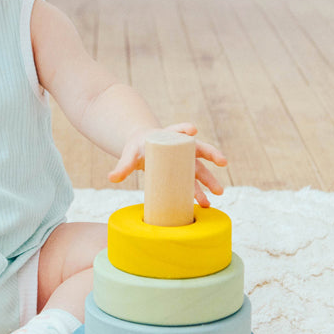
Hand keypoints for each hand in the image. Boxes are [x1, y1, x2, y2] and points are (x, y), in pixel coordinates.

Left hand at [107, 122, 227, 206]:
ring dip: (209, 182)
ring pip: (200, 170)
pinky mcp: (183, 175)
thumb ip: (123, 165)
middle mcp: (182, 148)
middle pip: (199, 149)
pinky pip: (194, 183)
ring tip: (216, 195)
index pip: (178, 129)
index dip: (185, 129)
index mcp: (169, 136)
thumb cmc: (137, 148)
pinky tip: (204, 205)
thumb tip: (111, 179)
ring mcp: (185, 162)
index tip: (192, 130)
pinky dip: (199, 193)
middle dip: (212, 155)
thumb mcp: (129, 154)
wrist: (141, 150)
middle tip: (222, 162)